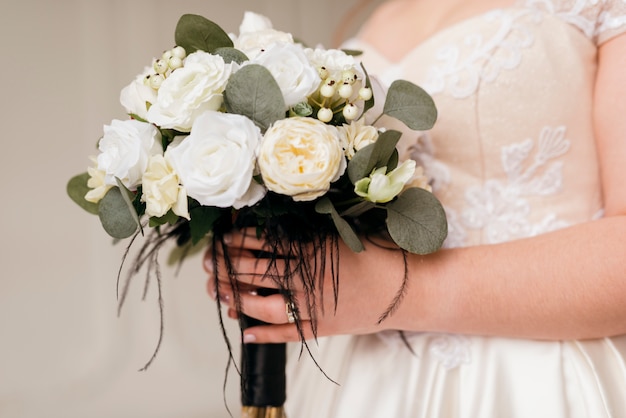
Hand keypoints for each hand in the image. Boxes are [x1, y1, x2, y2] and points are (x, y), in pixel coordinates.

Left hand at [203, 229, 411, 343]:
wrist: (411, 290)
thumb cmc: (383, 255)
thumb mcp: (347, 233)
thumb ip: (315, 230)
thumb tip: (280, 226)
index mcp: (313, 249)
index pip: (264, 243)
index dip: (239, 240)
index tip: (223, 237)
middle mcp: (308, 278)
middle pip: (256, 271)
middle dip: (228, 266)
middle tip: (209, 262)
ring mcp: (313, 306)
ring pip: (263, 303)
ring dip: (236, 297)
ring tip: (218, 292)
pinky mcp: (322, 327)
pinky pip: (288, 334)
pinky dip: (265, 336)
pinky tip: (245, 334)